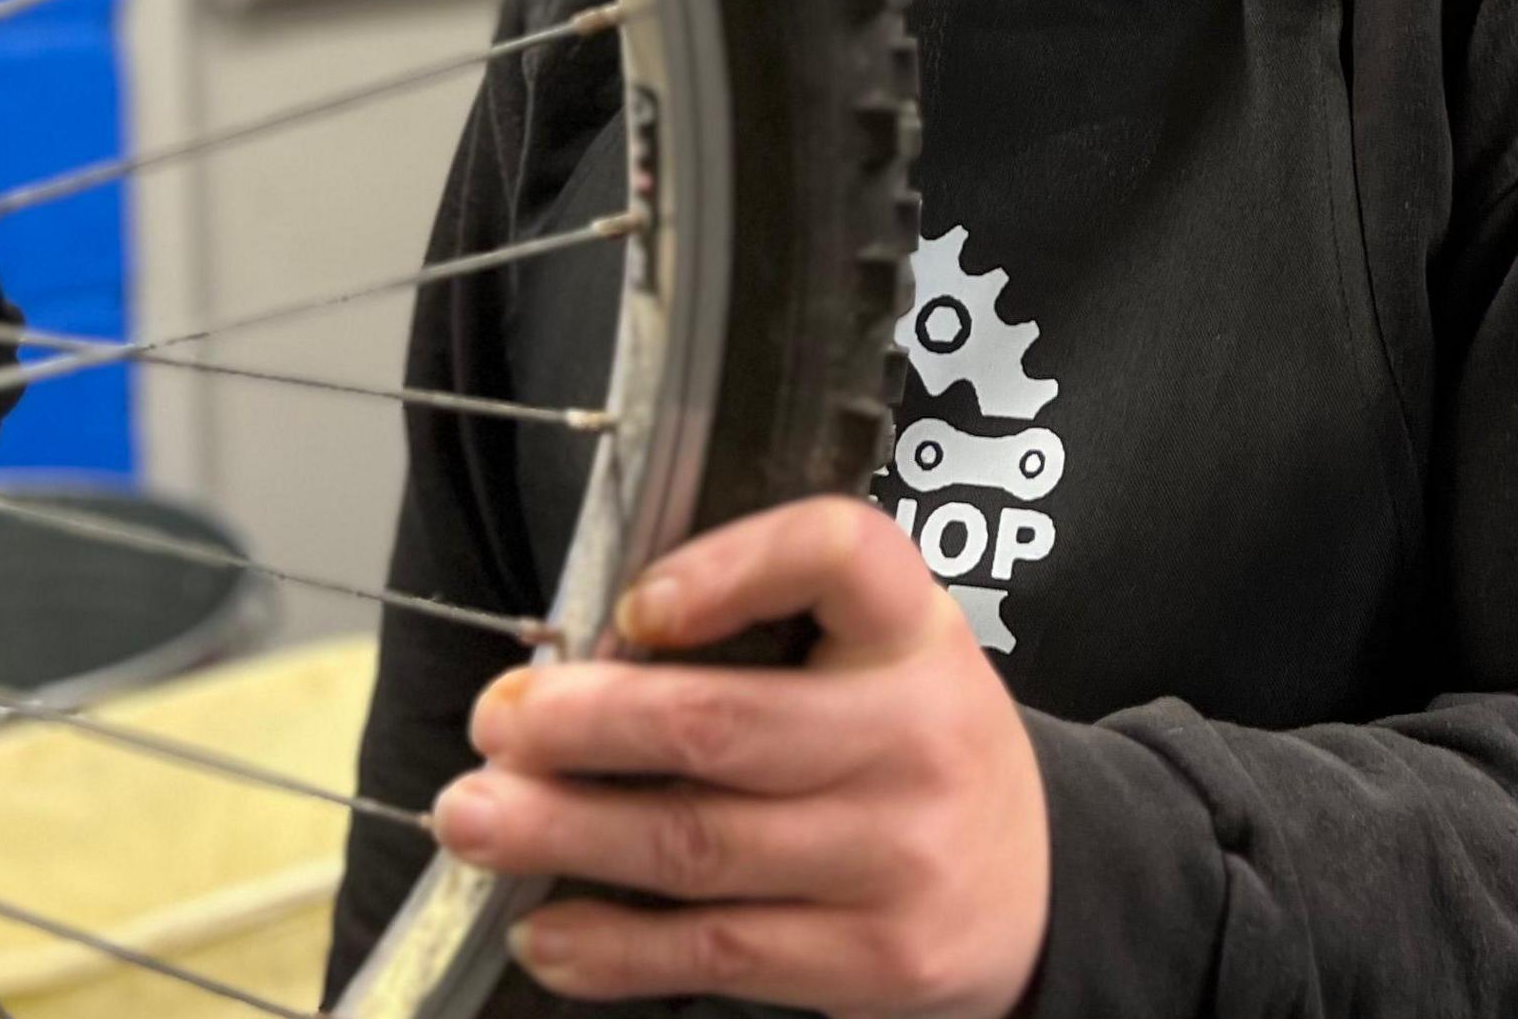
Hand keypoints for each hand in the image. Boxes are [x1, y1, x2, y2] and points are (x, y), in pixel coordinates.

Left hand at [430, 495, 1049, 1018]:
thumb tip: (582, 661)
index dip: (728, 568)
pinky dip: (613, 945)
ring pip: (696, 845)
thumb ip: (772, 640)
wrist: (1044, 889)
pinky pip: (716, 950)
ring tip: (473, 819)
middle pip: (721, 725)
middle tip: (495, 721)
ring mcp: (899, 858)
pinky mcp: (875, 960)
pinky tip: (546, 930)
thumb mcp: (886, 658)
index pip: (838, 556)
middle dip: (581, 724)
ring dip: (562, 833)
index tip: (637, 604)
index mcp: (916, 632)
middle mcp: (917, 738)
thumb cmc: (914, 748)